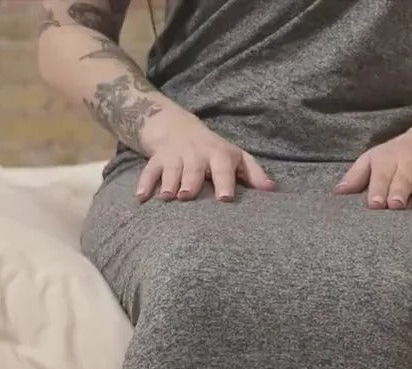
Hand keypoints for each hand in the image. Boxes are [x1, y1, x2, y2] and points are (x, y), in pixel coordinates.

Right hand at [136, 109, 275, 203]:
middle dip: (190, 180)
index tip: (224, 199)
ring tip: (166, 197)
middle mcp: (196, 154)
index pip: (223, 167)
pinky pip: (149, 170)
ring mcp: (175, 156)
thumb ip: (252, 173)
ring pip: (171, 169)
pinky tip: (141, 197)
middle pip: (194, 167)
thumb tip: (271, 190)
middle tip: (187, 196)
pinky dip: (144, 183)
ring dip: (168, 182)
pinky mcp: (157, 159)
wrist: (176, 127)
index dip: (224, 181)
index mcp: (218, 154)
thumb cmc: (212, 151)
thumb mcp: (235, 156)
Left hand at [335, 121, 411, 216]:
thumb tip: (337, 192)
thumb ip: (356, 176)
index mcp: (390, 160)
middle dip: (400, 190)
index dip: (378, 189)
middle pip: (405, 177)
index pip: (382, 174)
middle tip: (395, 204)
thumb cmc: (397, 156)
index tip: (375, 203)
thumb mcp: (374, 159)